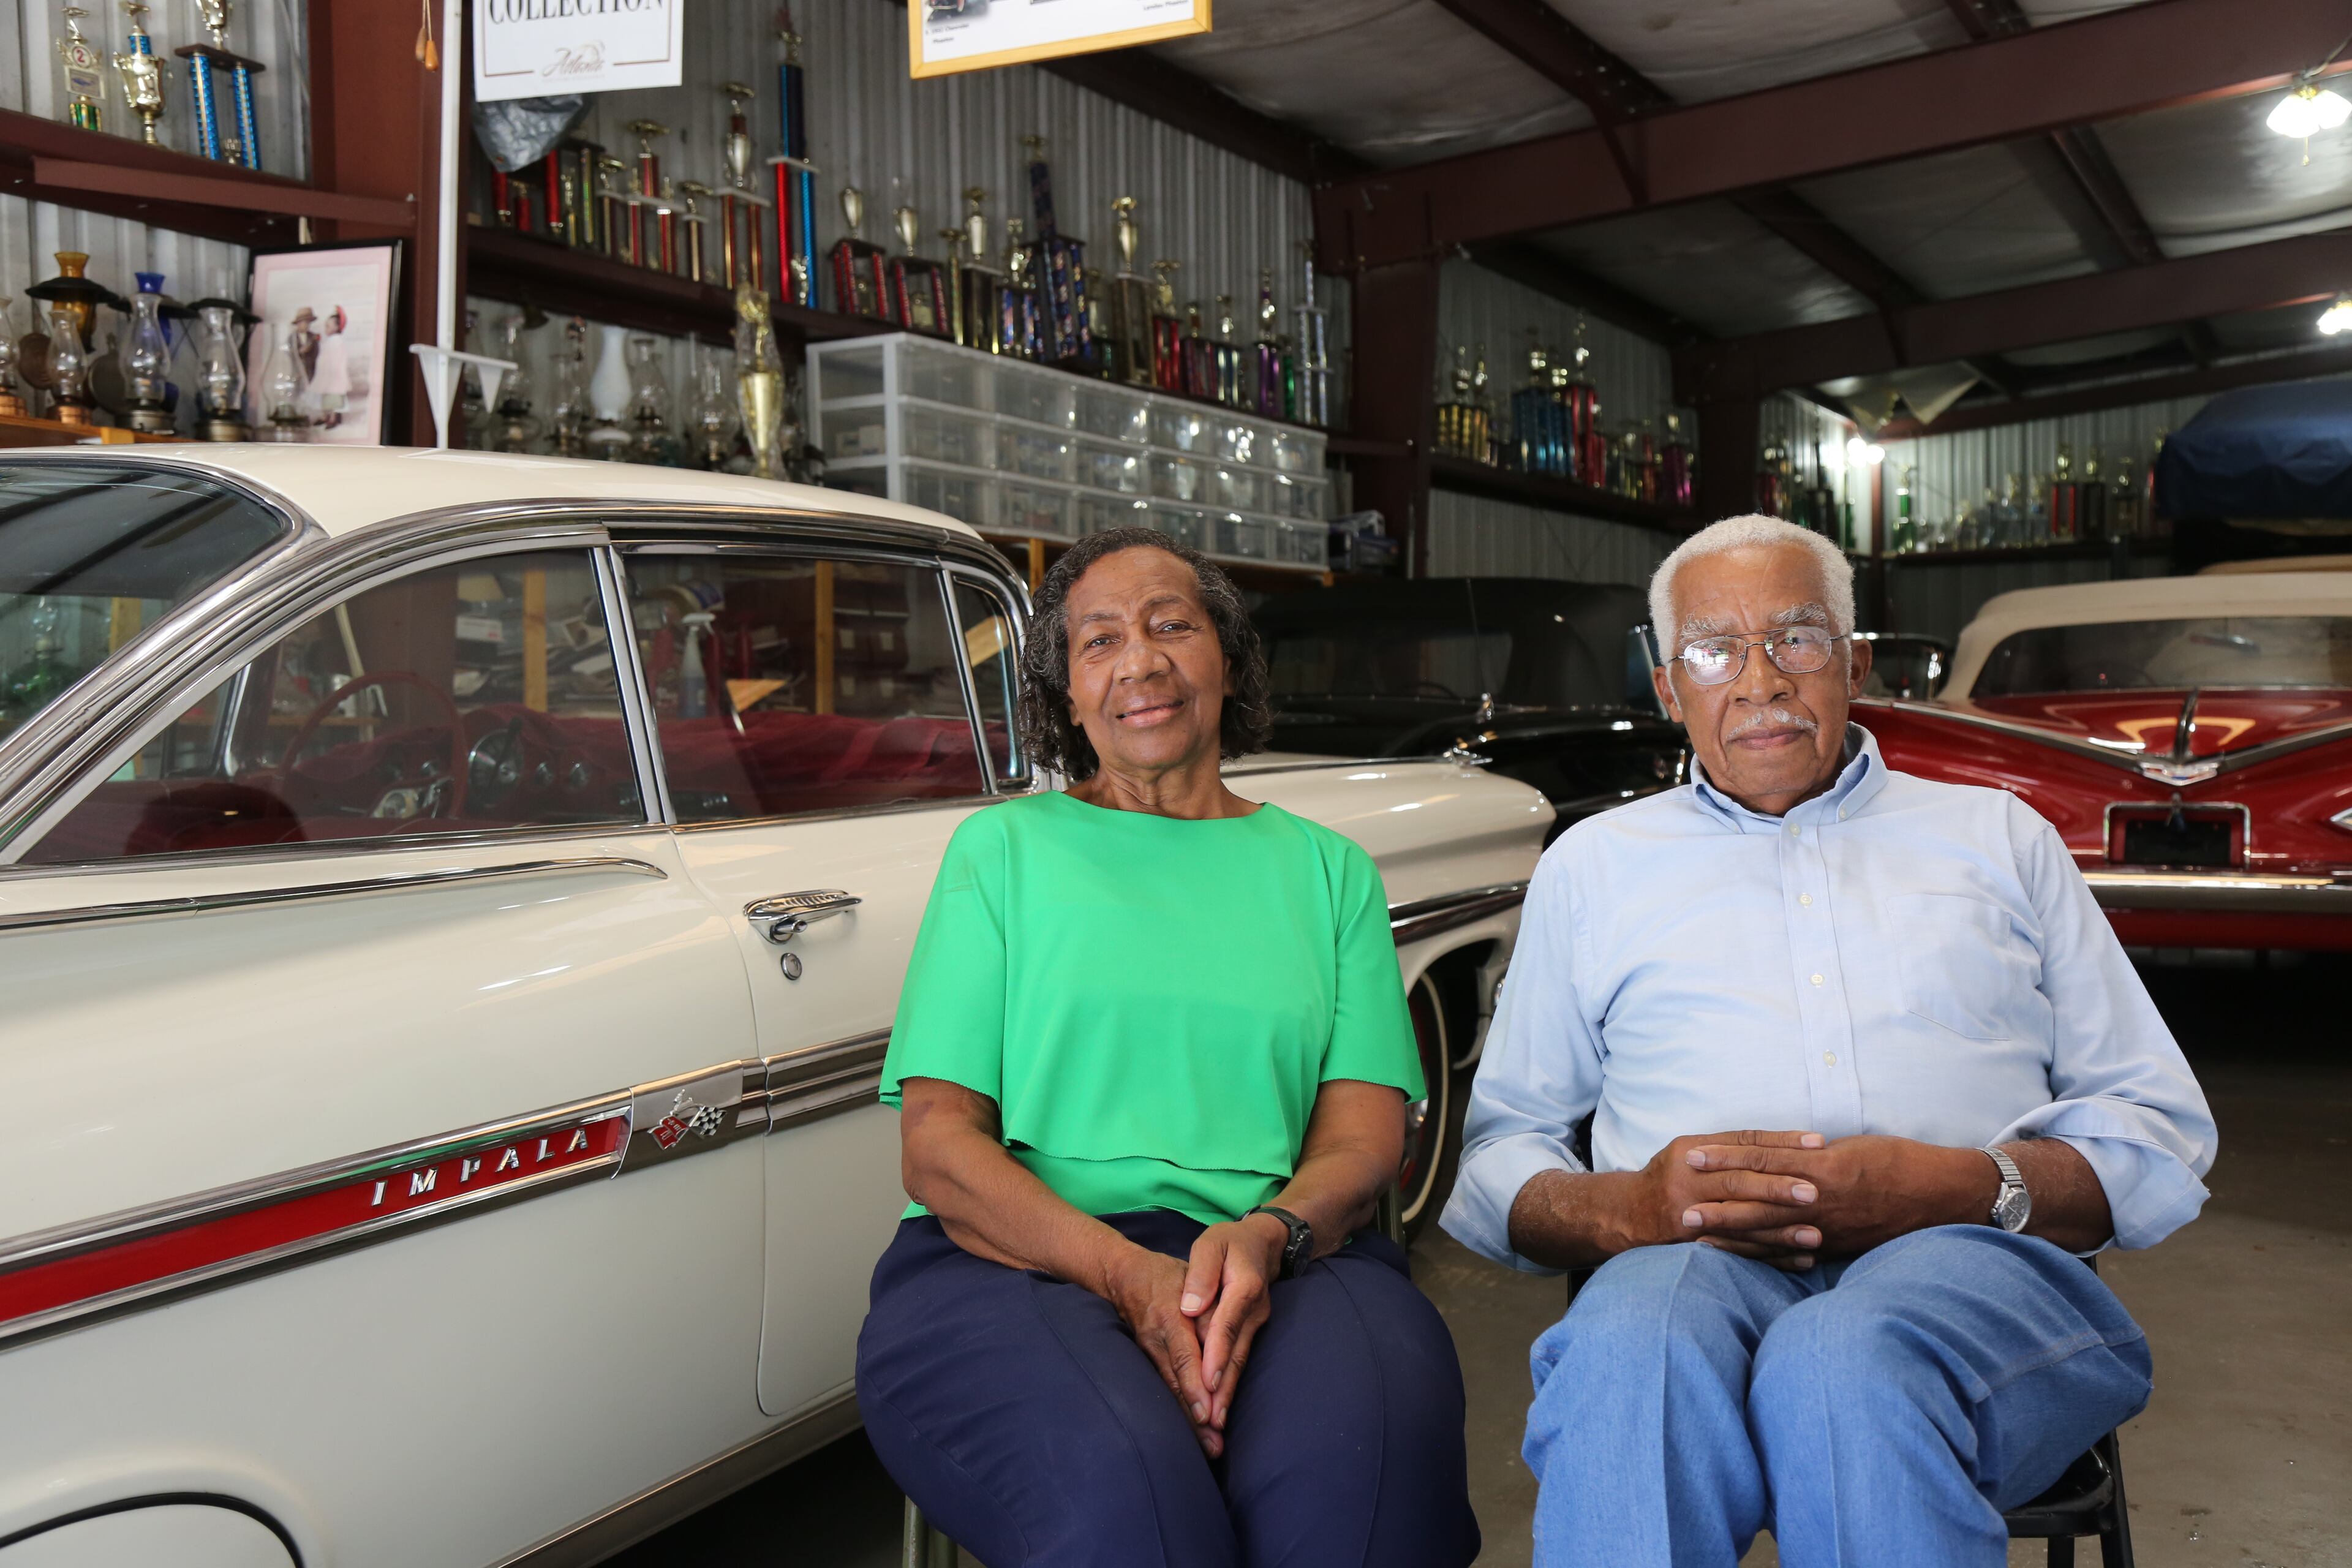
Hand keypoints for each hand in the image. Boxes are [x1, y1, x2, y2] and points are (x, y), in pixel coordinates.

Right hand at [1101, 1246, 1221, 1455]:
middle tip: (1214, 1446)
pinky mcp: (1147, 1359)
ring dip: (1188, 1422)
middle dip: (1195, 1417)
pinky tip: (1194, 1433)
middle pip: (1176, 1383)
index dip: (1195, 1385)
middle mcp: (1156, 1340)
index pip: (1184, 1356)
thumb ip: (1209, 1306)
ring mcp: (1148, 1352)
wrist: (1124, 1275)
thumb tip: (1223, 1338)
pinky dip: (1178, 1411)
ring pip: (1169, 1391)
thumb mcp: (1192, 1277)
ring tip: (1209, 1449)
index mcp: (1169, 1316)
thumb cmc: (1169, 1275)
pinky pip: (1163, 1389)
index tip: (1208, 1413)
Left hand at [1180, 1214, 1286, 1432]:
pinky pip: (1241, 1359)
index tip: (1206, 1381)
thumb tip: (1189, 1306)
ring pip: (1240, 1361)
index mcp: (1243, 1286)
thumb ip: (1202, 1273)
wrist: (1265, 1243)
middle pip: (1236, 1352)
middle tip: (1211, 1420)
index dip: (1216, 1353)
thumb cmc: (1230, 1243)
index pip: (1226, 1323)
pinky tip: (1222, 1407)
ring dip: (1228, 1393)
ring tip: (1215, 1424)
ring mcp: (1256, 1322)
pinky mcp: (1252, 1331)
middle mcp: (1254, 1309)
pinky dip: (1231, 1384)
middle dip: (1224, 1388)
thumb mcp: (1211, 1245)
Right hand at [1624, 1129, 1827, 1270]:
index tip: (1817, 1144)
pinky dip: (1771, 1257)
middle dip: (1778, 1187)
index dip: (1780, 1142)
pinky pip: (1738, 1252)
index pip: (1741, 1144)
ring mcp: (1689, 1216)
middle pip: (1738, 1183)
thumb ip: (1727, 1148)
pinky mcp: (1694, 1245)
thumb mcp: (1688, 1152)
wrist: (1627, 1215)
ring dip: (1779, 1231)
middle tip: (1815, 1192)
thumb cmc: (1669, 1178)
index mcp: (1690, 1152)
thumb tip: (1781, 1146)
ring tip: (1815, 1235)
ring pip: (1740, 1223)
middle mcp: (1687, 1183)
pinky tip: (1800, 1260)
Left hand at [1686, 1134, 1995, 1257]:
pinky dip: (1769, 1256)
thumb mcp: (1853, 1148)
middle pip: (1758, 1200)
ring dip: (1734, 1235)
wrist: (1946, 1194)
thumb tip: (1782, 1158)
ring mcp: (1830, 1226)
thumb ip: (1813, 1158)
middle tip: (1678, 1210)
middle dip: (1718, 1206)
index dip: (1725, 1158)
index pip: (1761, 1159)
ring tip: (1698, 1237)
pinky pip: (1797, 1252)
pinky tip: (1745, 1259)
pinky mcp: (1840, 1246)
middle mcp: (1821, 1197)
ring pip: (1772, 1230)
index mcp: (1821, 1164)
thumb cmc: (1901, 1162)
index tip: (1692, 1155)